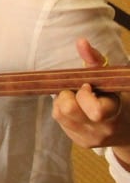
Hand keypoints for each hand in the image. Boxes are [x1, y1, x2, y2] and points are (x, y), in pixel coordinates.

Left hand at [52, 38, 129, 153]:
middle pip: (67, 109)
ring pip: (59, 114)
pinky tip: (77, 109)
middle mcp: (101, 130)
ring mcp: (89, 139)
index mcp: (113, 113)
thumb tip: (81, 41)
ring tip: (78, 99)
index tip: (87, 86)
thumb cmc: (117, 98)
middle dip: (68, 95)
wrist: (126, 129)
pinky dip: (63, 111)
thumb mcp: (111, 79)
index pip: (95, 110)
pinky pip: (59, 121)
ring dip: (63, 102)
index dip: (85, 95)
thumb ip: (95, 60)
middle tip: (79, 91)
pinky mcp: (78, 141)